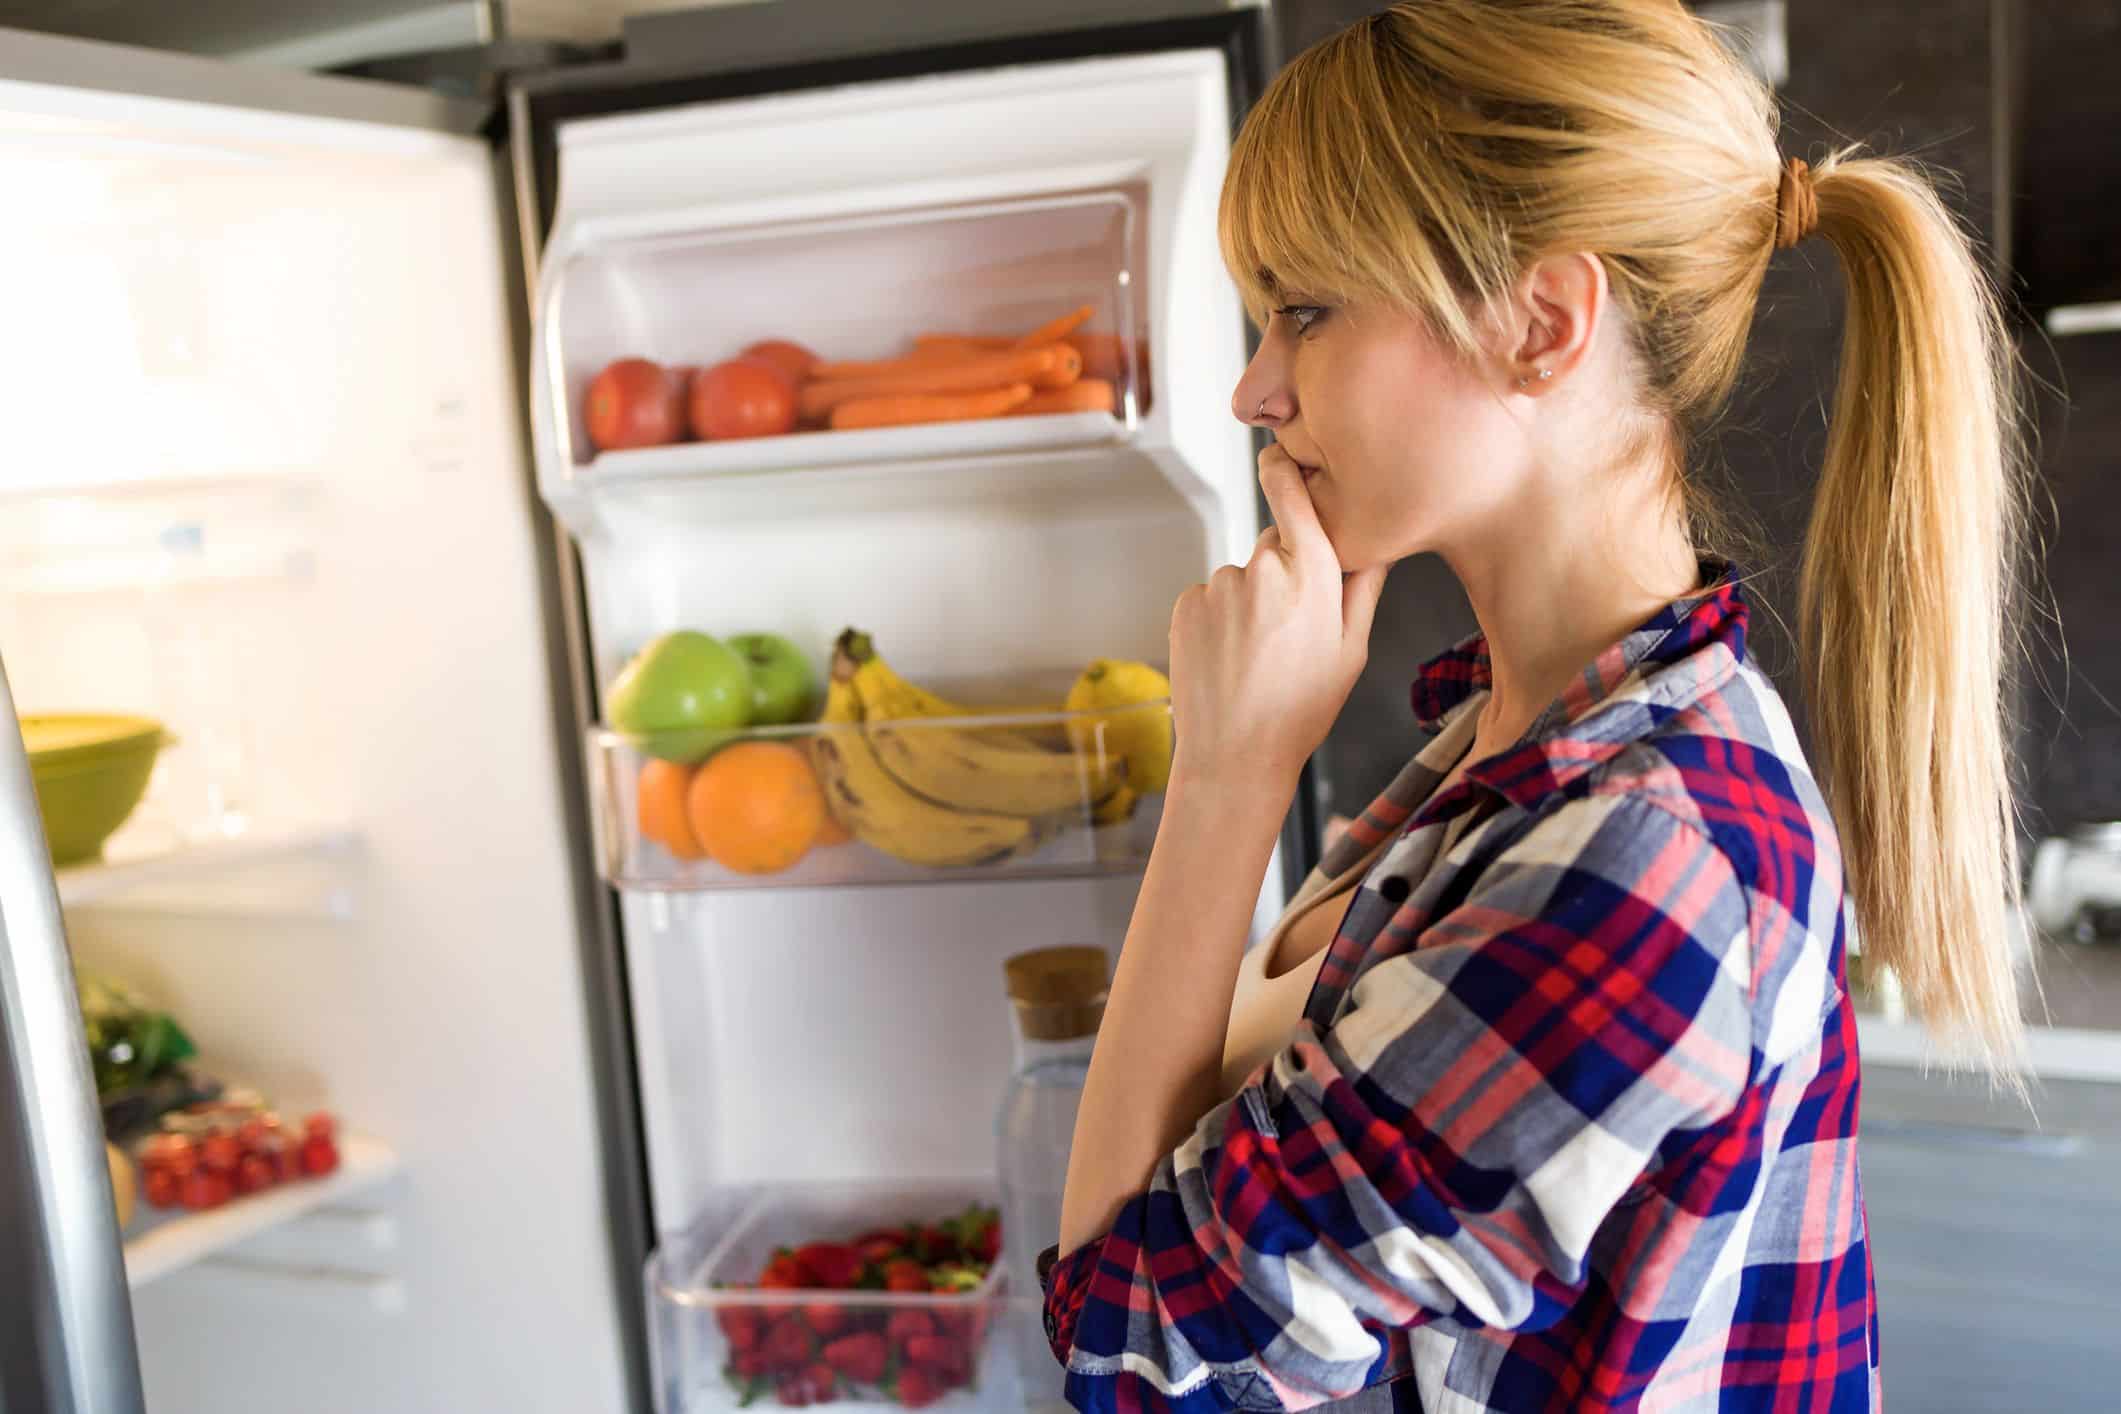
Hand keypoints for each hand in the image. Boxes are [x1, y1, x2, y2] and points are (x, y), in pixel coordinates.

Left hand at [1166, 442, 1389, 791]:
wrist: (1234, 755)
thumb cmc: (1302, 709)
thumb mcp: (1352, 651)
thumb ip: (1365, 586)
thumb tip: (1381, 539)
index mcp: (1313, 577)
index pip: (1294, 496)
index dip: (1285, 470)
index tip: (1280, 455)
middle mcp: (1263, 570)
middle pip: (1275, 545)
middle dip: (1284, 571)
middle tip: (1289, 630)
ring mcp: (1219, 586)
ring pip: (1241, 577)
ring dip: (1249, 602)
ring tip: (1257, 655)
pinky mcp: (1187, 604)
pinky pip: (1210, 597)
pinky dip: (1219, 619)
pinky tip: (1230, 658)